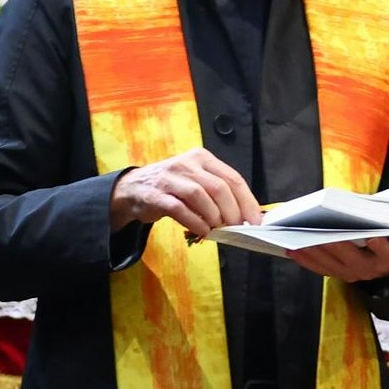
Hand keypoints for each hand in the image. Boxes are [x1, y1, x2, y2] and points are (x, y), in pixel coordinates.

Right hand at [111, 149, 262, 235]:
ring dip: (214, 217)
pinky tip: (202, 230)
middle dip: (232, 211)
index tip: (255, 220)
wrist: (133, 189)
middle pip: (219, 187)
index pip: (232, 178)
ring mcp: (171, 179)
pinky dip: (196, 222)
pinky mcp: (157, 196)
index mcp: (202, 158)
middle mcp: (187, 164)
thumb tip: (243, 214)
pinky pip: (181, 210)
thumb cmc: (171, 186)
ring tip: (217, 229)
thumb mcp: (196, 179)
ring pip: (201, 196)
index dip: (247, 201)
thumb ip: (217, 192)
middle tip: (236, 227)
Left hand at [287, 198, 388, 282]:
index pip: (385, 251)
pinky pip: (320, 270)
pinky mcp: (340, 274)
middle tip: (316, 232)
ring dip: (314, 254)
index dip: (377, 245)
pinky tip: (291, 249)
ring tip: (295, 240)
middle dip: (333, 246)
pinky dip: (306, 261)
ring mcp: (355, 274)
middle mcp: (374, 270)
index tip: (370, 235)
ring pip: (332, 266)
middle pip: (351, 259)